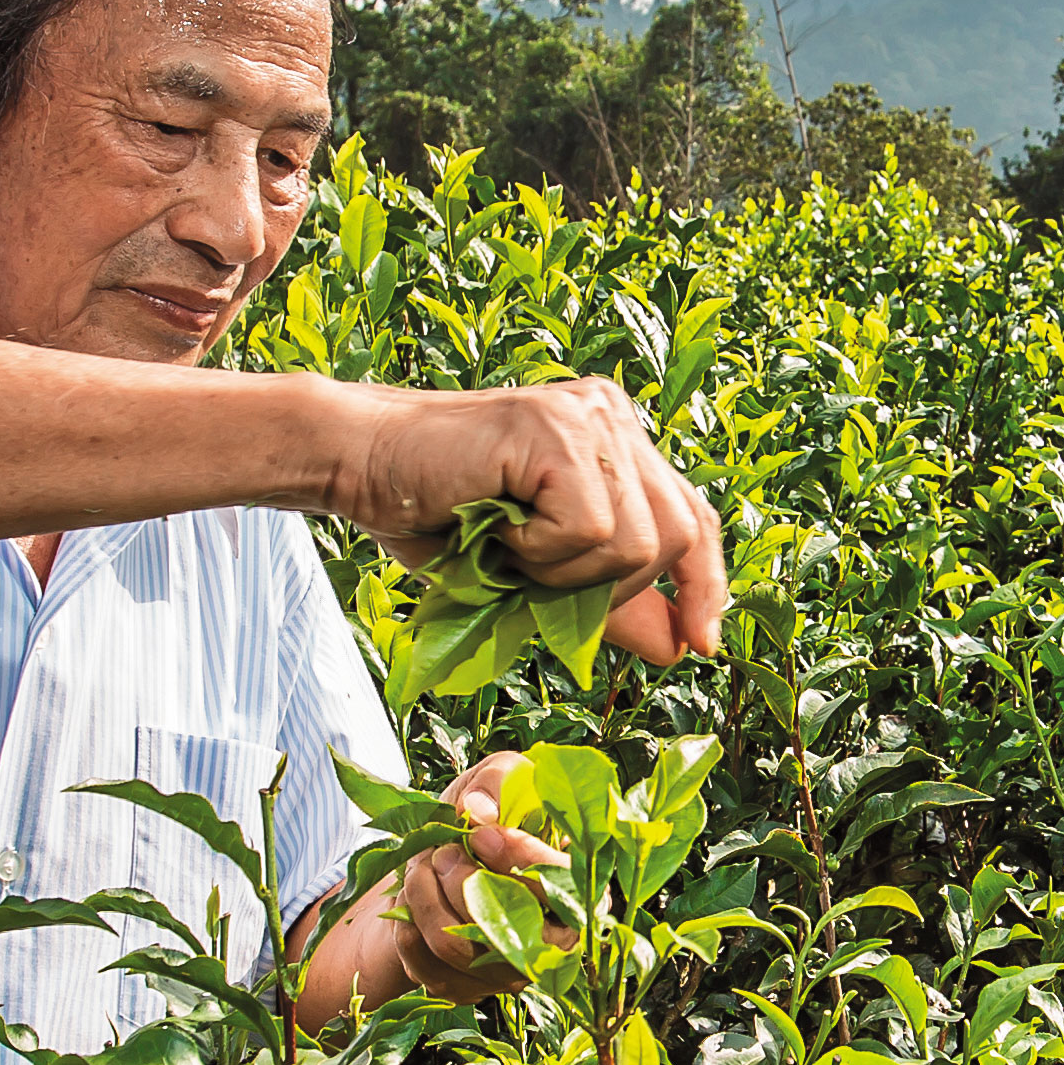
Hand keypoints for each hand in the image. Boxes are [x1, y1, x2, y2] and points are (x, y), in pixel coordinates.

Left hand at [292, 752, 572, 1026]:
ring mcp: (509, 973)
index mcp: (577, 888)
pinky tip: (412, 899)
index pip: (562, 888)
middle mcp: (553, 942)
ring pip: (455, 946)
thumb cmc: (484, 819)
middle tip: (442, 850)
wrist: (441, 863)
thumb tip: (478, 812)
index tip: (477, 834)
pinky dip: (406, 926)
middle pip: (507, 926)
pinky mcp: (467, 989)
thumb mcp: (497, 777)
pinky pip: (425, 966)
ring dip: (424, 898)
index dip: (518, 860)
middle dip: (461, 880)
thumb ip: (499, 778)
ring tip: (420, 867)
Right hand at [331, 376, 729, 668]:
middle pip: (678, 535)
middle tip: (535, 577)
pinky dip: (540, 552)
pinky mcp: (558, 429)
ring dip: (565, 573)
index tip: (700, 643)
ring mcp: (590, 416)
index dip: (704, 584)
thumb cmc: (436, 517)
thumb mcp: (537, 574)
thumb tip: (679, 648)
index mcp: (617, 441)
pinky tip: (496, 528)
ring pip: (636, 542)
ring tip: (507, 546)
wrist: (358, 465)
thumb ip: (608, 604)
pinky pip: (589, 528)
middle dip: (615, 589)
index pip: (694, 518)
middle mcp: (613, 416)